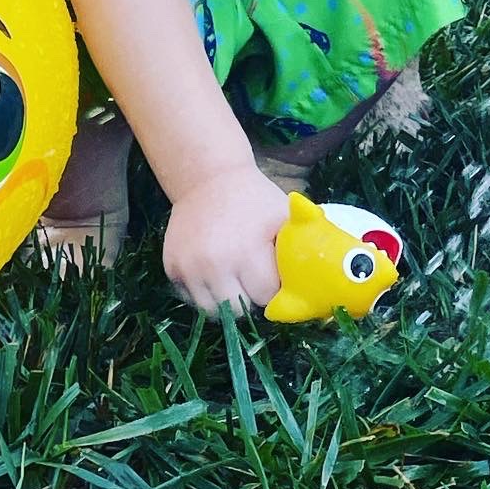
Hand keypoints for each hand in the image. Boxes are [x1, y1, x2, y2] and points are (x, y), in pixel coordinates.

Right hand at [162, 162, 289, 313]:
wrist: (208, 177)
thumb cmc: (253, 198)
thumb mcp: (282, 215)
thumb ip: (298, 248)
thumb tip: (317, 279)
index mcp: (247, 251)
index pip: (265, 296)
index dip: (273, 290)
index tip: (274, 280)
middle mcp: (215, 264)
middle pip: (237, 312)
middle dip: (249, 301)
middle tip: (253, 284)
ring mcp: (189, 268)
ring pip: (211, 311)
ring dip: (225, 301)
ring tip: (234, 280)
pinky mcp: (172, 268)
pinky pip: (191, 297)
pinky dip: (204, 291)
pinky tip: (214, 272)